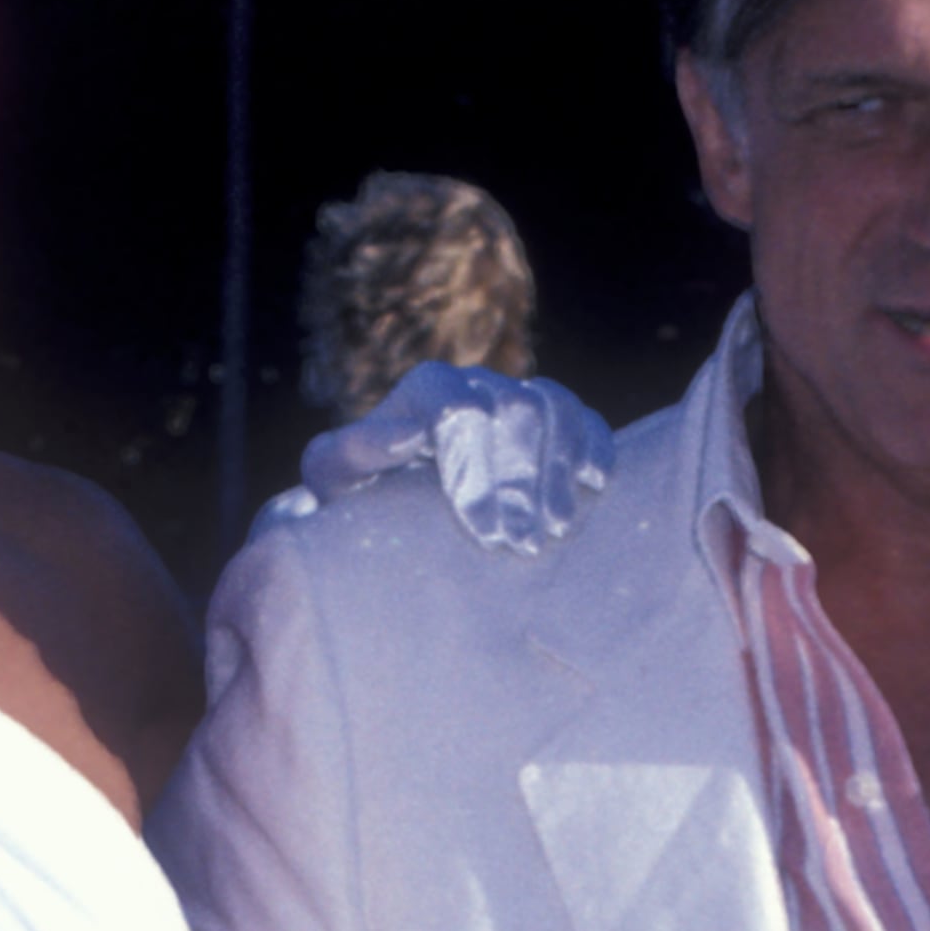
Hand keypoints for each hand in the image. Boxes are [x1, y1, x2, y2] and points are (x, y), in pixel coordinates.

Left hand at [297, 364, 613, 558]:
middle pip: (511, 408)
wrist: (395, 512)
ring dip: (558, 468)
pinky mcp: (557, 427)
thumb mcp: (335, 481)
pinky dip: (594, 448)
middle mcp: (477, 387)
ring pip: (554, 406)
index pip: (453, 405)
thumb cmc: (361, 500)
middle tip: (520, 543)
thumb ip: (350, 454)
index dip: (472, 463)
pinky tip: (593, 486)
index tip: (483, 529)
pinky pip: (587, 421)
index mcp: (424, 393)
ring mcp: (520, 402)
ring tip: (555, 528)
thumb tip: (406, 434)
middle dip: (519, 479)